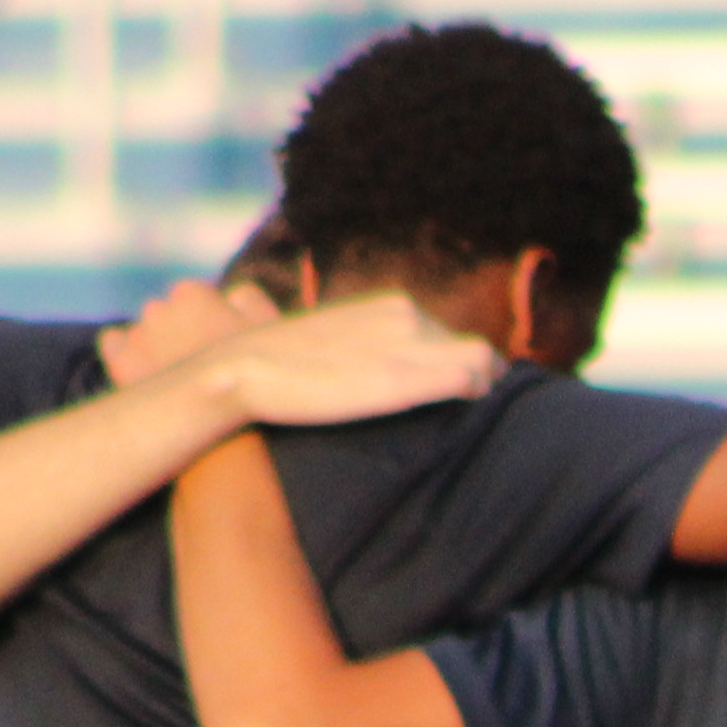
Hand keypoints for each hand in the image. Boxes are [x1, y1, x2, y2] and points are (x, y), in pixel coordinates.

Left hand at [101, 272, 281, 385]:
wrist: (228, 432)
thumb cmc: (256, 378)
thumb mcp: (269, 326)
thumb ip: (247, 296)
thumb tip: (229, 292)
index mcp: (192, 293)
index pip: (197, 296)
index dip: (211, 320)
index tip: (221, 342)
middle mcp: (158, 308)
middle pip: (168, 313)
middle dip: (182, 331)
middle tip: (201, 362)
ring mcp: (136, 336)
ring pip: (144, 330)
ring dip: (158, 345)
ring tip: (178, 378)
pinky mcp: (122, 363)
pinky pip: (113, 342)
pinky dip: (125, 350)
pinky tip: (145, 370)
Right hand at [224, 289, 502, 426]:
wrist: (243, 370)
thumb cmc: (283, 368)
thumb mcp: (335, 343)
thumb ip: (368, 348)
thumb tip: (380, 372)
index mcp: (392, 306)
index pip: (453, 340)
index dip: (463, 370)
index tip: (462, 400)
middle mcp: (406, 316)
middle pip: (474, 352)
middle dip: (481, 380)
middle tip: (471, 416)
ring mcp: (406, 343)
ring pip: (481, 362)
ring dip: (483, 390)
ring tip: (473, 421)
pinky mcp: (401, 378)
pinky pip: (467, 378)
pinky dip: (474, 395)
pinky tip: (466, 415)